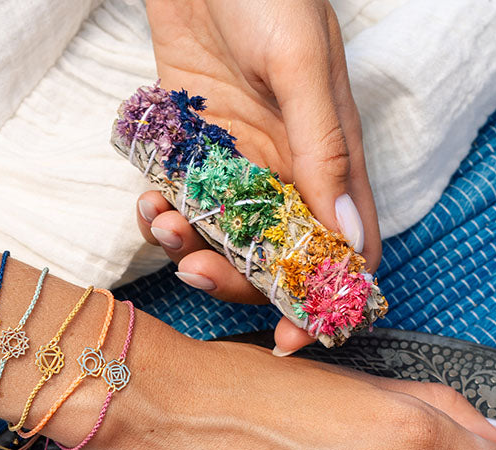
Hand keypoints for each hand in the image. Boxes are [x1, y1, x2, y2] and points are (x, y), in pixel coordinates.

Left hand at [140, 0, 379, 353]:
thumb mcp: (298, 64)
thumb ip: (323, 151)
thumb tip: (348, 236)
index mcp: (329, 160)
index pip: (342, 250)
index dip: (321, 300)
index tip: (290, 337)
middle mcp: (286, 173)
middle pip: (273, 259)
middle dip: (234, 278)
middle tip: (196, 269)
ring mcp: (236, 168)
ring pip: (220, 240)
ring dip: (189, 249)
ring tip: (163, 225)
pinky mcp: (192, 155)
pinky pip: (180, 207)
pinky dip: (161, 219)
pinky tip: (147, 205)